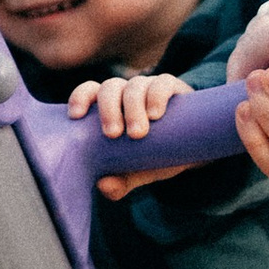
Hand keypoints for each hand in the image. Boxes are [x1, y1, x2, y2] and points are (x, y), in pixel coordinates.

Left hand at [71, 69, 188, 201]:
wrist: (191, 152)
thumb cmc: (153, 158)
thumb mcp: (136, 173)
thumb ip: (119, 182)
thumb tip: (104, 185)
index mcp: (110, 107)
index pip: (89, 92)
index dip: (80, 97)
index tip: (76, 116)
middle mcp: (126, 93)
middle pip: (110, 88)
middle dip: (108, 109)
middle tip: (113, 134)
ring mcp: (149, 88)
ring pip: (134, 85)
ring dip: (133, 107)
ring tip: (138, 133)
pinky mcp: (173, 89)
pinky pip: (162, 83)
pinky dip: (156, 96)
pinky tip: (156, 114)